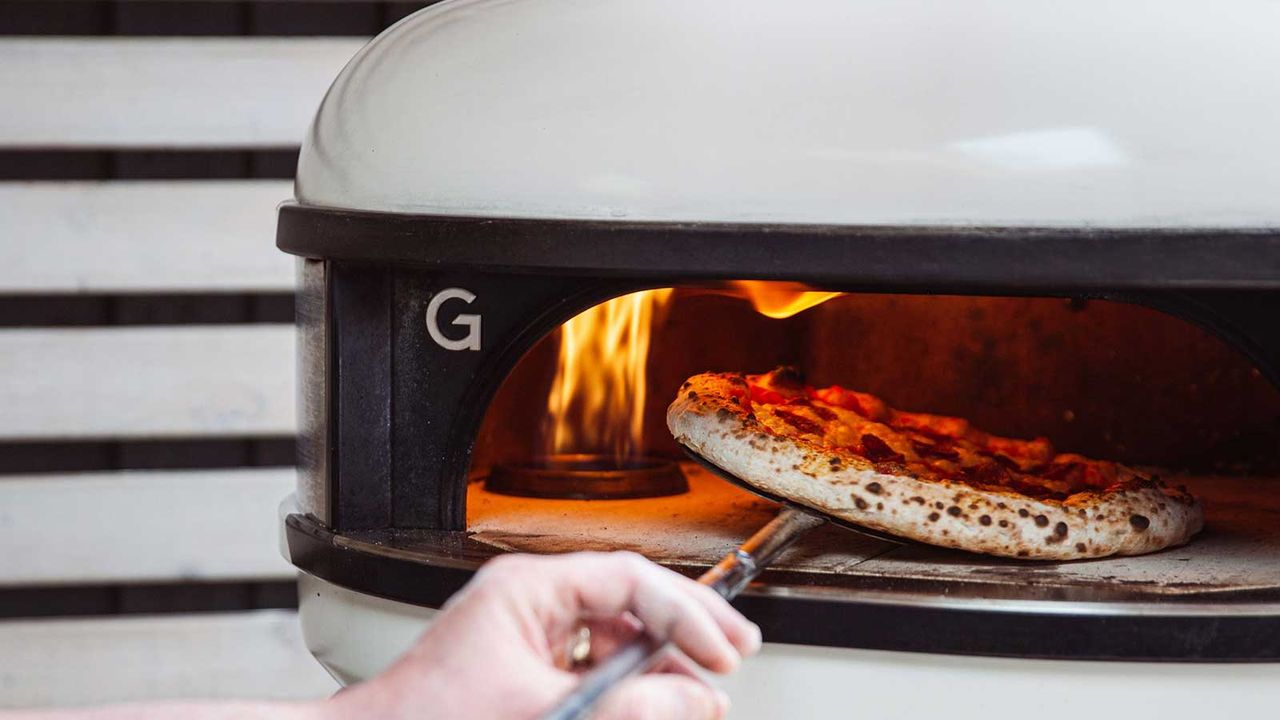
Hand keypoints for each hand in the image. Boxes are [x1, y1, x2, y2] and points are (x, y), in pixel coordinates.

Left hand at [326, 552, 761, 719]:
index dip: (686, 613)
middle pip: (627, 598)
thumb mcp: (544, 715)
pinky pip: (591, 664)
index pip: (628, 579)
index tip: (722, 651)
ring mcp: (525, 634)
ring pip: (615, 633)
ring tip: (699, 692)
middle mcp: (528, 602)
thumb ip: (627, 707)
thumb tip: (695, 697)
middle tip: (735, 651)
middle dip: (685, 627)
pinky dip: (626, 684)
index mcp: (527, 588)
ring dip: (659, 662)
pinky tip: (653, 703)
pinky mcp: (522, 669)